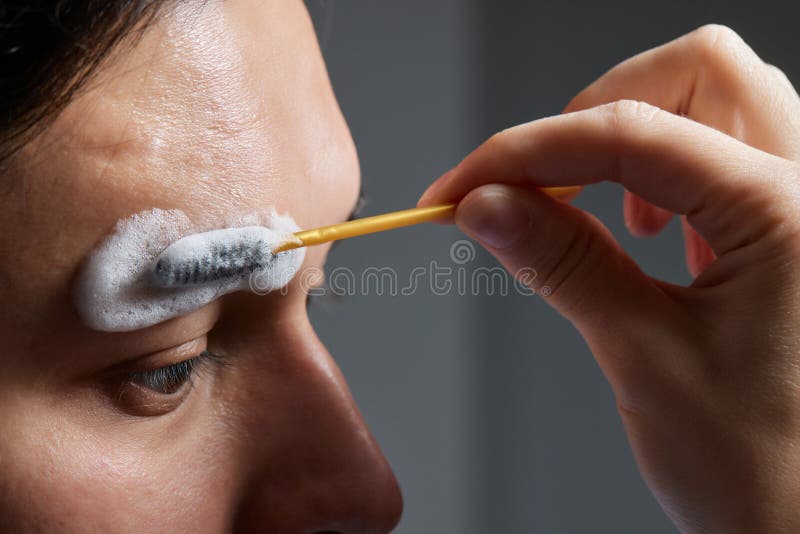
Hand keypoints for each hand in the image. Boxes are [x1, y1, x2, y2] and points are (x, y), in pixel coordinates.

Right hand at [419, 25, 799, 532]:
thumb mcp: (646, 357)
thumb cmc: (770, 474)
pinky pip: (723, 160)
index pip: (633, 135)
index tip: (463, 186)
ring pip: (715, 105)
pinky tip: (642, 231)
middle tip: (536, 179)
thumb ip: (563, 263)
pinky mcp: (787, 232)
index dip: (528, 152)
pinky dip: (661, 175)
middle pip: (699, 74)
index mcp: (792, 210)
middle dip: (598, 112)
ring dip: (633, 140)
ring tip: (588, 209)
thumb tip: (486, 205)